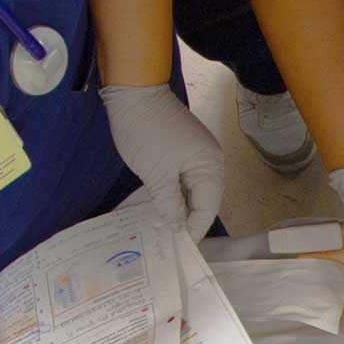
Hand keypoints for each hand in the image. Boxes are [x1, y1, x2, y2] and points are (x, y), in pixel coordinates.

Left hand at [100, 84, 226, 236]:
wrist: (132, 92)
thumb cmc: (145, 132)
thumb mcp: (155, 174)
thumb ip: (170, 205)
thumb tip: (178, 228)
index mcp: (210, 165)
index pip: (207, 208)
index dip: (193, 230)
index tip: (178, 251)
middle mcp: (211, 160)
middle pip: (204, 200)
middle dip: (189, 221)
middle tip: (171, 245)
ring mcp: (198, 153)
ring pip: (193, 190)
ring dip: (181, 209)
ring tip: (166, 231)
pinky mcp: (184, 148)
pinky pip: (184, 179)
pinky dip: (175, 194)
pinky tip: (163, 207)